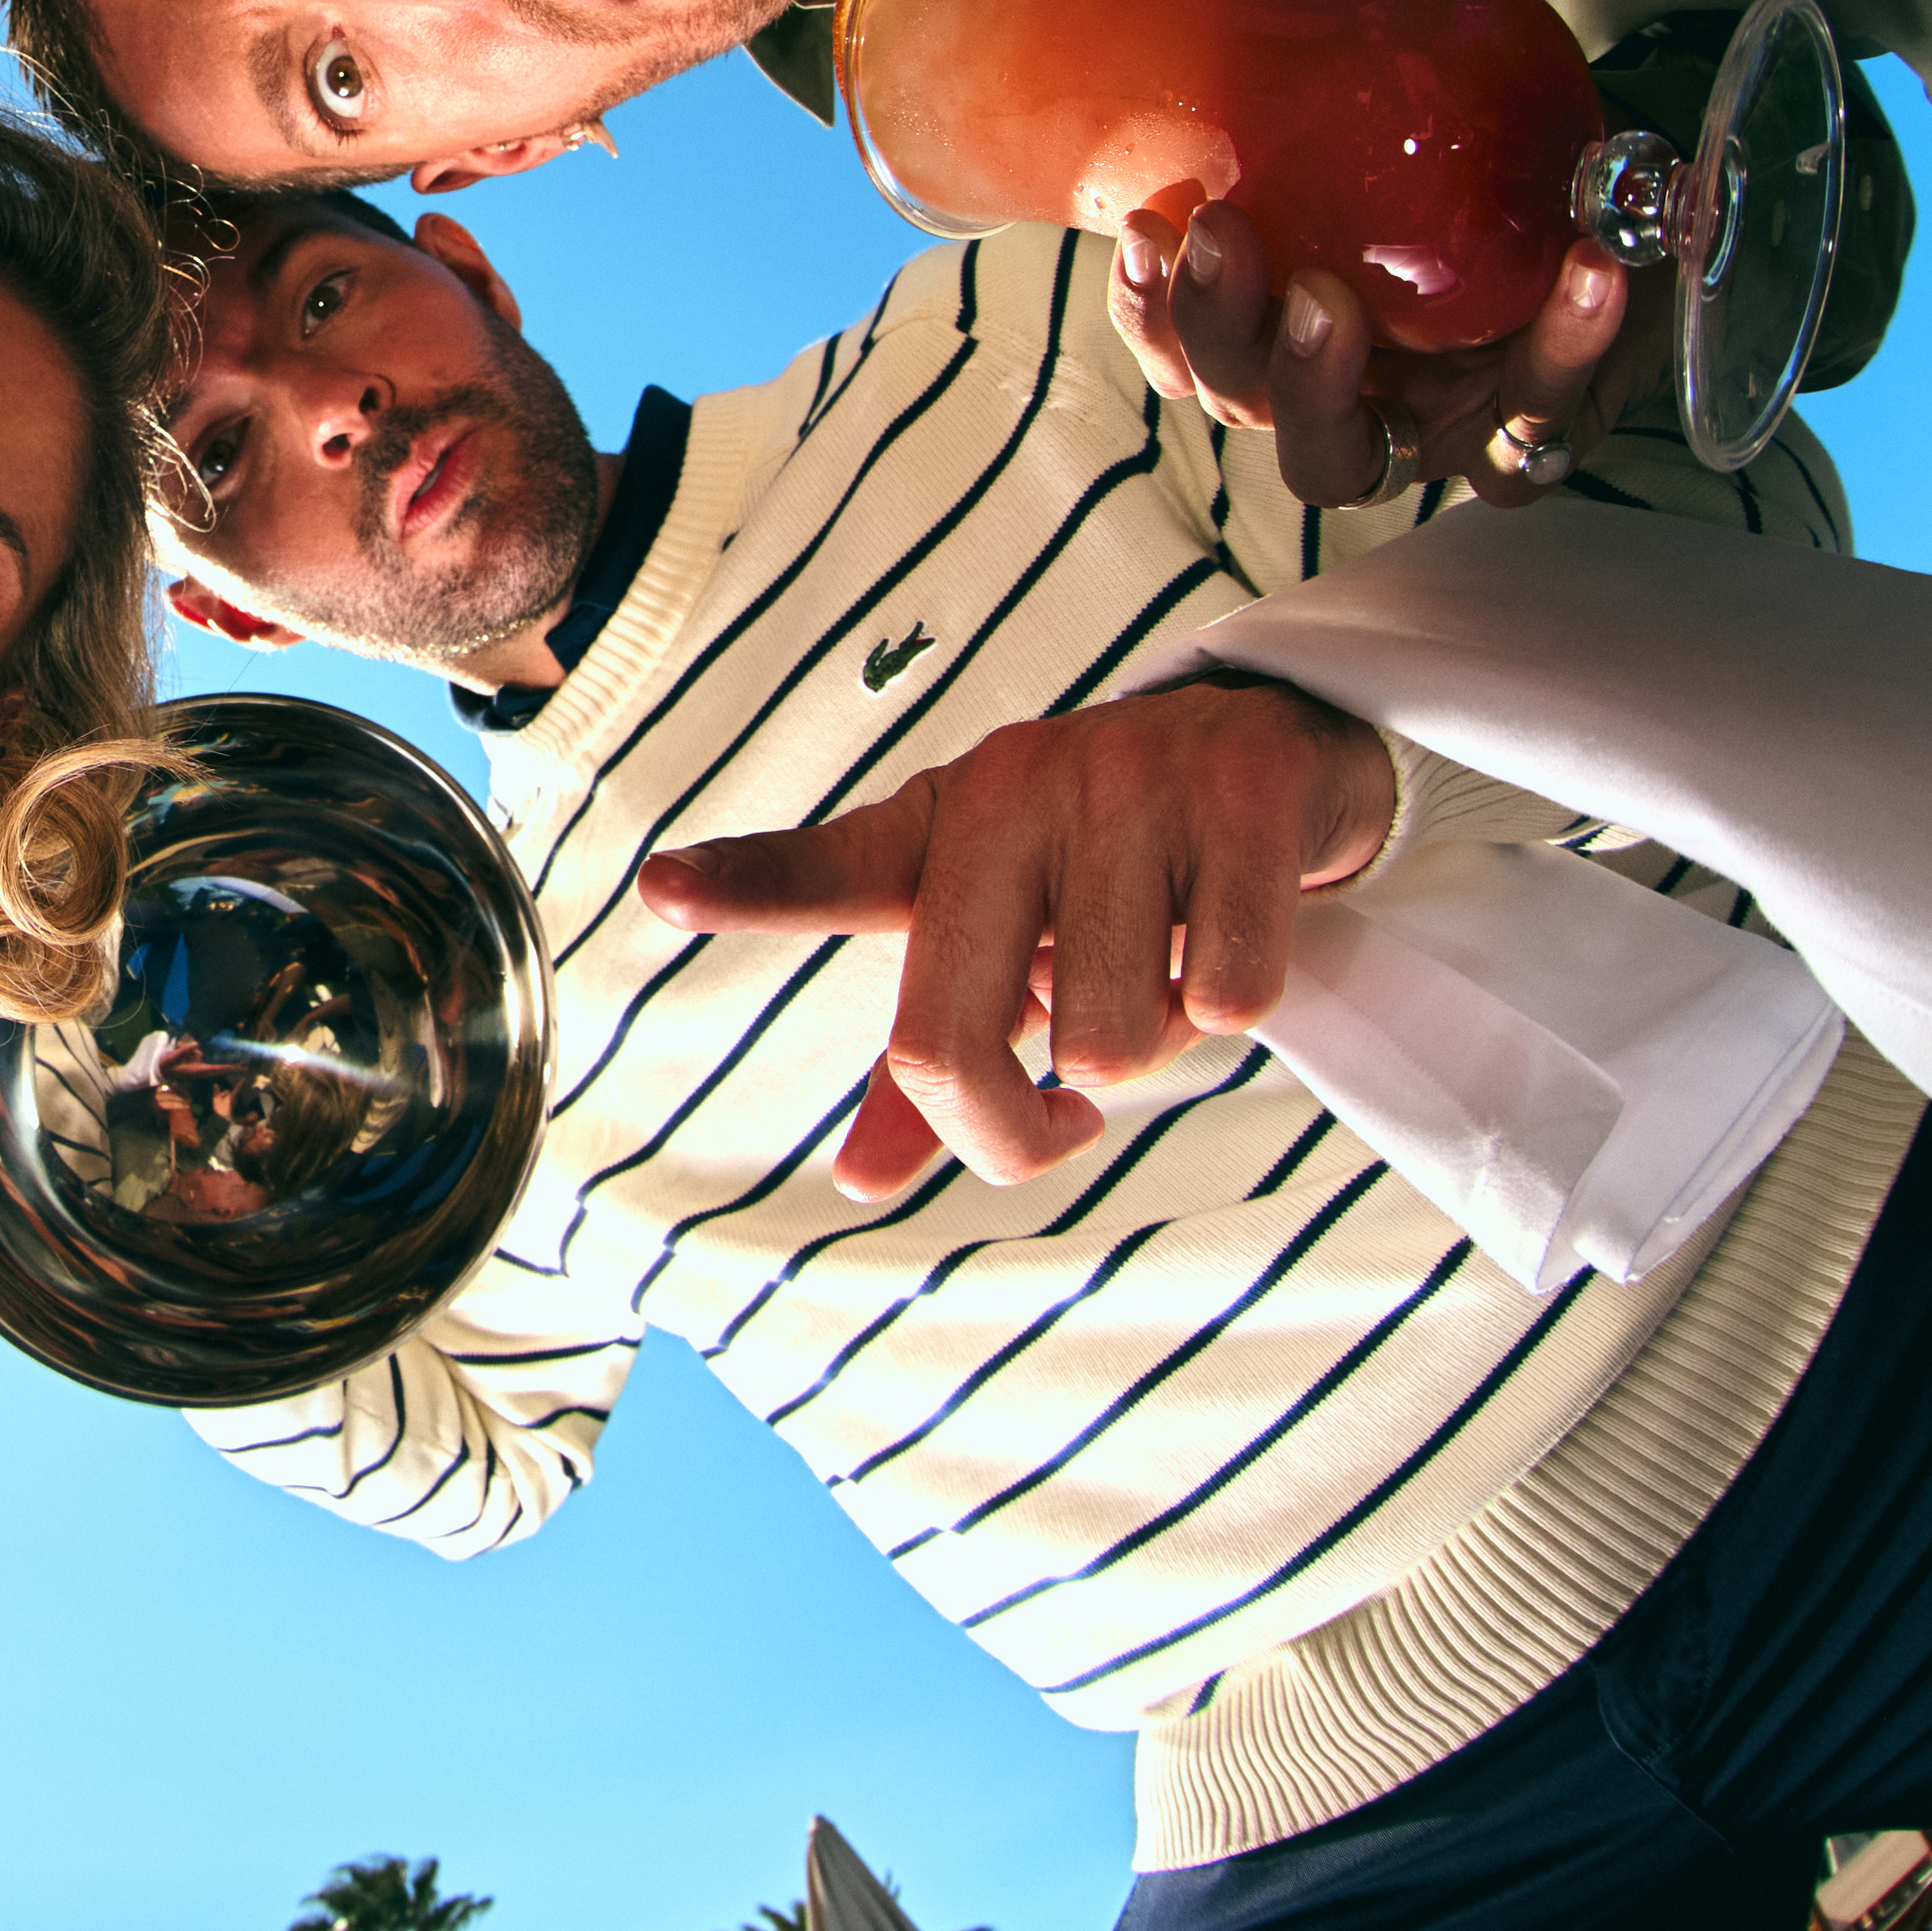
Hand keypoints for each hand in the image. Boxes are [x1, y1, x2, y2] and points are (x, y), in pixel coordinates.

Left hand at [640, 680, 1394, 1192]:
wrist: (1272, 749)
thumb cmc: (1106, 872)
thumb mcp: (1005, 944)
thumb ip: (932, 1058)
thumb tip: (861, 1181)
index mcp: (937, 832)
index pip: (825, 873)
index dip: (741, 884)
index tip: (660, 889)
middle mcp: (1013, 788)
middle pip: (966, 1046)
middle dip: (1026, 1121)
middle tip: (1074, 1096)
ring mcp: (1127, 777)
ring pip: (1117, 1040)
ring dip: (1157, 1042)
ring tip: (1163, 959)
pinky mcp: (1241, 786)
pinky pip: (1230, 995)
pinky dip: (1238, 1000)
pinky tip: (1234, 923)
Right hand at [1105, 0, 1657, 513]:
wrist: (1634, 222)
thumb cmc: (1502, 167)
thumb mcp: (1442, 81)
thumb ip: (1399, 4)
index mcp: (1284, 320)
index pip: (1181, 342)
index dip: (1149, 305)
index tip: (1148, 224)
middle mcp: (1341, 393)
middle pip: (1244, 406)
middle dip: (1219, 333)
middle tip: (1230, 240)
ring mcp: (1427, 434)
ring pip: (1338, 460)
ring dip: (1315, 383)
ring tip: (1330, 298)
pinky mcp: (1529, 441)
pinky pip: (1531, 434)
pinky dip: (1560, 352)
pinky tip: (1585, 271)